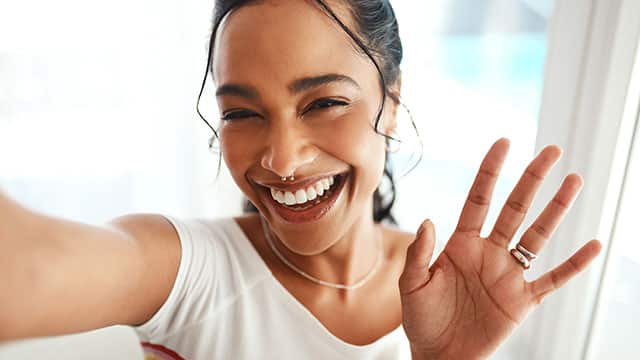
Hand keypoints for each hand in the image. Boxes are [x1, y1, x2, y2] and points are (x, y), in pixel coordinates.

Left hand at [398, 138, 601, 359]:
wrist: (439, 355)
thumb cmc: (421, 319)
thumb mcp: (411, 285)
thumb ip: (419, 254)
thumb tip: (428, 221)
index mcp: (460, 244)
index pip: (478, 199)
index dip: (491, 172)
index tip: (505, 143)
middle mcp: (488, 252)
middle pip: (514, 208)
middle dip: (531, 179)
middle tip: (551, 151)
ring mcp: (508, 274)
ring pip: (537, 235)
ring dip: (556, 209)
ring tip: (573, 181)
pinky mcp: (522, 300)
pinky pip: (553, 279)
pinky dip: (574, 264)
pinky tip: (593, 245)